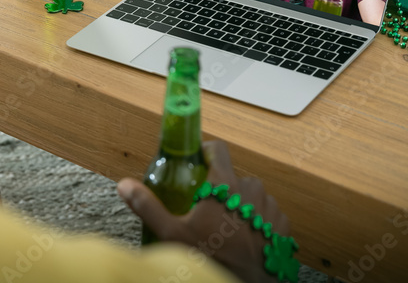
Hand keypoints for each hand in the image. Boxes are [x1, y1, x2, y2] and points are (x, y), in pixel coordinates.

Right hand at [118, 141, 289, 282]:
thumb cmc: (211, 257)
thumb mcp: (173, 234)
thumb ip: (148, 206)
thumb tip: (124, 185)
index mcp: (224, 183)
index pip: (218, 148)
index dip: (207, 152)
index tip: (198, 163)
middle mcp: (251, 188)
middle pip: (234, 176)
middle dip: (222, 188)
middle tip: (208, 209)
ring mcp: (270, 205)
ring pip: (253, 195)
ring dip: (242, 205)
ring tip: (228, 228)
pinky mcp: (283, 223)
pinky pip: (269, 213)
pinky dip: (259, 221)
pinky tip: (246, 238)